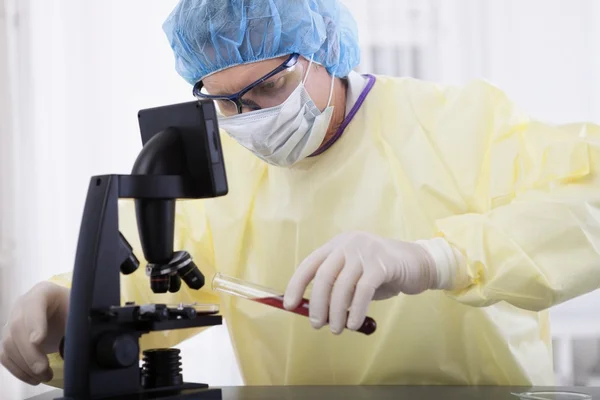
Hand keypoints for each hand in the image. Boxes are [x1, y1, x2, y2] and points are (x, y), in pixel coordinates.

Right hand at [0, 282, 69, 384]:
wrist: (65, 312)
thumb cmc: (74, 309)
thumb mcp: (80, 310)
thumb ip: (78, 321)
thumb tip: (77, 343)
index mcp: (43, 291)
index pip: (34, 303)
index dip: (35, 322)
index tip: (38, 340)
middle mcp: (22, 304)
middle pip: (18, 327)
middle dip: (30, 351)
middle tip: (43, 369)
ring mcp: (12, 321)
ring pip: (8, 343)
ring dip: (24, 364)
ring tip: (44, 376)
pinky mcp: (9, 338)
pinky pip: (6, 355)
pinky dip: (18, 369)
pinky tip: (34, 378)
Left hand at [283, 232, 454, 334]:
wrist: (417, 264)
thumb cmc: (381, 274)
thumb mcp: (355, 277)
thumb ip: (337, 288)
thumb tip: (314, 312)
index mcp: (336, 246)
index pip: (309, 265)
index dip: (297, 285)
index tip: (289, 305)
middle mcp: (348, 244)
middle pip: (324, 275)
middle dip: (317, 303)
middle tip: (316, 324)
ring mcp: (365, 251)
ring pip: (343, 285)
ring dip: (336, 312)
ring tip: (335, 329)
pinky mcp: (382, 263)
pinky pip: (363, 291)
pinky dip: (356, 310)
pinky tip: (354, 324)